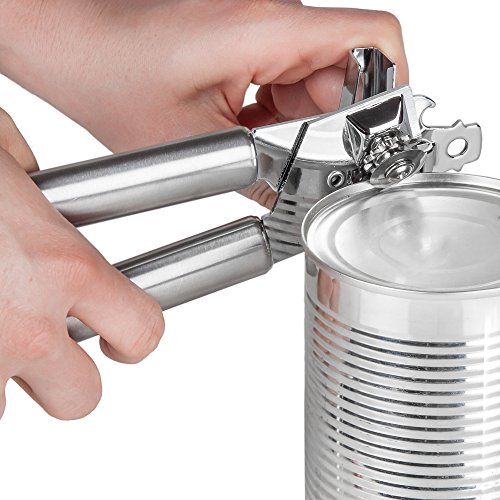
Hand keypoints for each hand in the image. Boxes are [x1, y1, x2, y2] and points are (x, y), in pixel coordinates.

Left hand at [0, 0, 407, 206]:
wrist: (71, 42)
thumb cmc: (107, 70)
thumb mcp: (188, 139)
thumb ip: (254, 174)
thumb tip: (290, 197)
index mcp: (267, 28)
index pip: (375, 40)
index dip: (392, 91)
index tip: (376, 138)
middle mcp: (270, 17)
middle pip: (347, 72)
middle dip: (333, 126)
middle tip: (302, 161)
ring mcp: (258, 27)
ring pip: (314, 82)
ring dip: (298, 124)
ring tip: (257, 146)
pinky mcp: (245, 42)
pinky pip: (283, 82)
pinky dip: (275, 116)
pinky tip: (245, 133)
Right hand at [0, 109, 163, 418]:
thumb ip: (36, 185)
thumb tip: (39, 193)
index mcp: (62, 263)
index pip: (141, 328)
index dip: (136, 340)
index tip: (120, 342)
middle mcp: (24, 324)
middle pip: (82, 399)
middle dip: (65, 380)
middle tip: (40, 347)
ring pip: (3, 411)